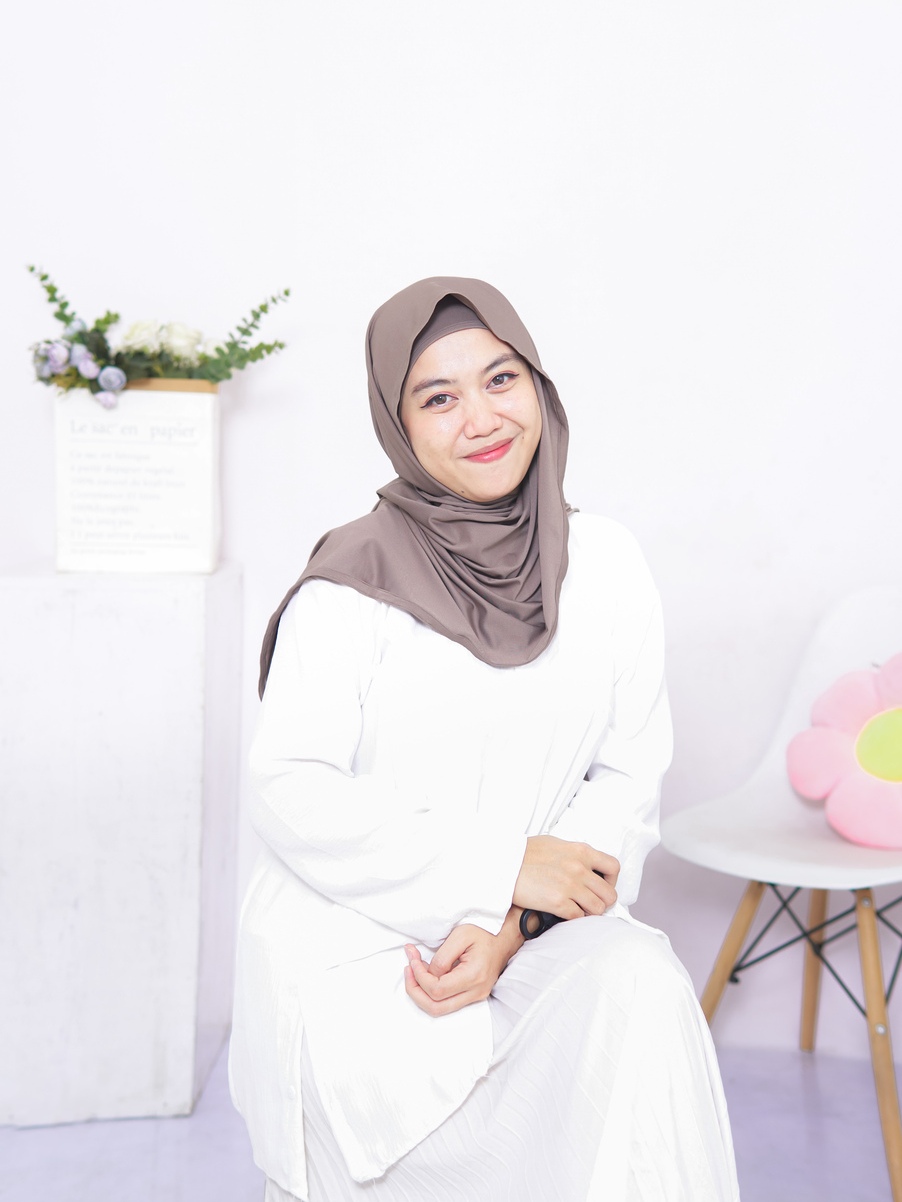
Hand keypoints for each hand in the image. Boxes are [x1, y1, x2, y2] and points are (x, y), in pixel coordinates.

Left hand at [403, 908, 524, 1016]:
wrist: (504, 940)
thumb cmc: (484, 934)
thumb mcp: (460, 935)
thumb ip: (442, 957)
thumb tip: (428, 973)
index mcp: (473, 976)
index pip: (437, 990)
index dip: (419, 977)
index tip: (413, 959)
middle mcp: (475, 992)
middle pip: (435, 1008)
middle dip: (415, 991)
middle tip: (408, 970)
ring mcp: (475, 997)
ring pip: (439, 1009)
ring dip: (421, 993)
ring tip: (414, 971)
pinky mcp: (472, 996)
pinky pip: (446, 1003)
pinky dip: (431, 992)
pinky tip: (427, 975)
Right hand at [512, 835, 618, 918]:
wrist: (503, 864)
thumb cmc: (524, 853)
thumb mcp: (555, 843)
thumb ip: (574, 854)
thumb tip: (584, 864)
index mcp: (581, 851)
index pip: (614, 867)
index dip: (611, 881)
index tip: (603, 885)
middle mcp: (579, 868)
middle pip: (609, 894)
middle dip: (602, 901)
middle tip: (591, 902)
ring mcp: (570, 886)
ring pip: (597, 908)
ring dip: (589, 912)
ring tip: (577, 909)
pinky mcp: (558, 903)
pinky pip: (578, 917)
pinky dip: (574, 918)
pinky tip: (565, 913)